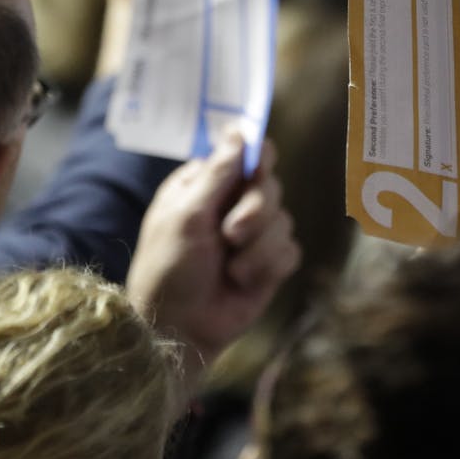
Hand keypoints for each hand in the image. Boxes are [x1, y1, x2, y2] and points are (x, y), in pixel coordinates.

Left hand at [127, 135, 300, 384]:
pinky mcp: (269, 265)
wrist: (179, 328)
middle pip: (271, 186)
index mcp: (205, 186)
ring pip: (284, 220)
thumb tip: (239, 130)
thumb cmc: (169, 268)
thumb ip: (217, 173)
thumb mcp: (186, 215)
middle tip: (231, 234)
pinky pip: (290, 250)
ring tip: (231, 269)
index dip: (258, 159)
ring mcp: (253, 236)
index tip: (259, 167)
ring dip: (258, 247)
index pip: (245, 156)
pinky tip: (244, 281)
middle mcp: (231, 206)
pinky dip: (269, 266)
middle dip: (255, 211)